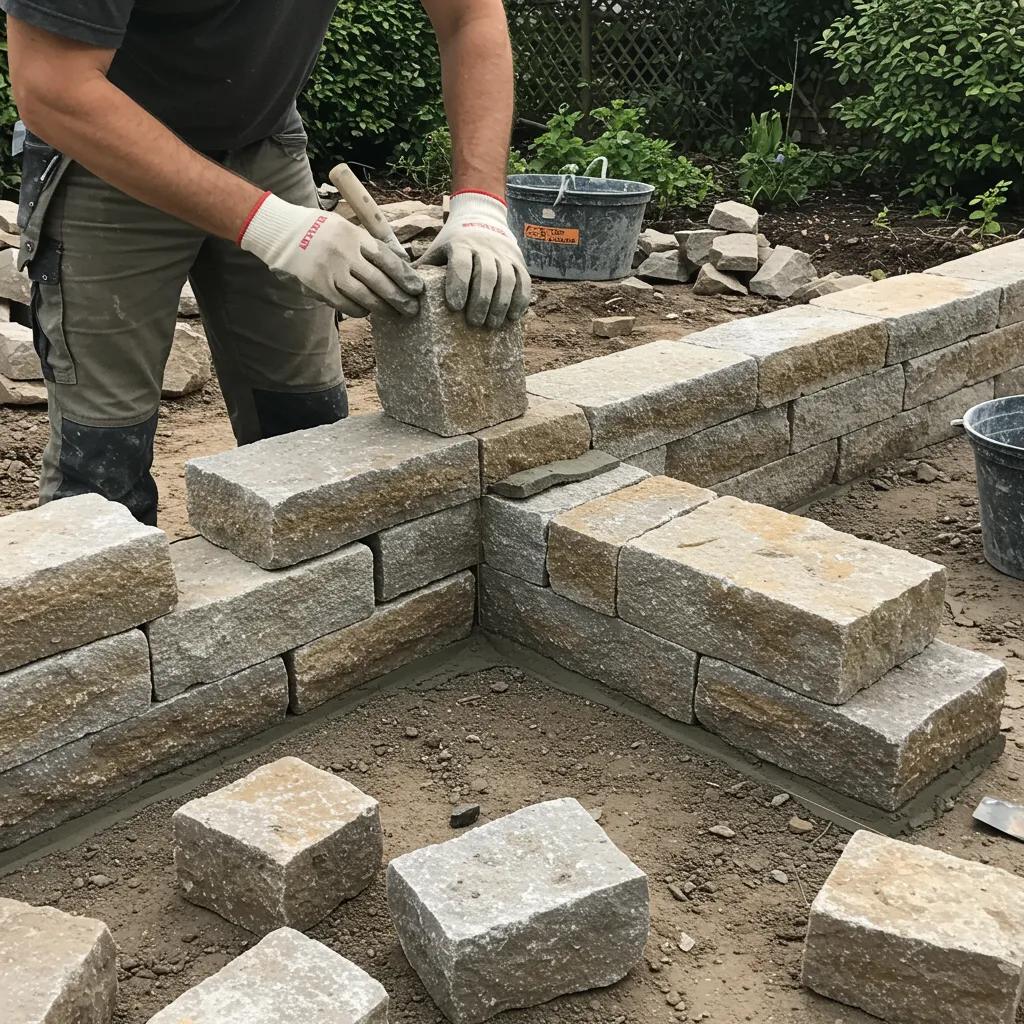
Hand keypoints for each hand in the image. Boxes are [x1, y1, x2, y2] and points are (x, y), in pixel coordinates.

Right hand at [239, 193, 423, 317]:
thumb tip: (399, 263)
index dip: (405, 276)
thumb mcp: (345, 227)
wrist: (280, 232)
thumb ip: (368, 245)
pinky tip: (368, 312)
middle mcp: (344, 252)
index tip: (417, 288)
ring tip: (396, 314)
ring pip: (364, 295)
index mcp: (354, 235)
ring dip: (383, 308)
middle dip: (399, 297)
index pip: (387, 258)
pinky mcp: (318, 285)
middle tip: (412, 309)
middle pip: (379, 280)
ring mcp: (330, 270)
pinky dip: (359, 310)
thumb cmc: (318, 230)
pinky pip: (345, 304)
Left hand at [416, 191, 530, 328]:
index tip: (454, 307)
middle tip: (474, 323)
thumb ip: (422, 269)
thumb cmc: (453, 243)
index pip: (461, 263)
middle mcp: (485, 247)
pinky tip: (512, 317)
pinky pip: (524, 281)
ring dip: (501, 304)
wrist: (482, 217)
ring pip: (508, 279)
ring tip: (492, 325)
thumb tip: (399, 293)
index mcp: (460, 244)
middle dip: (481, 301)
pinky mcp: (519, 261)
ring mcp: (504, 254)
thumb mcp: (436, 250)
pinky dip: (521, 300)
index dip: (459, 284)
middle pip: (487, 275)